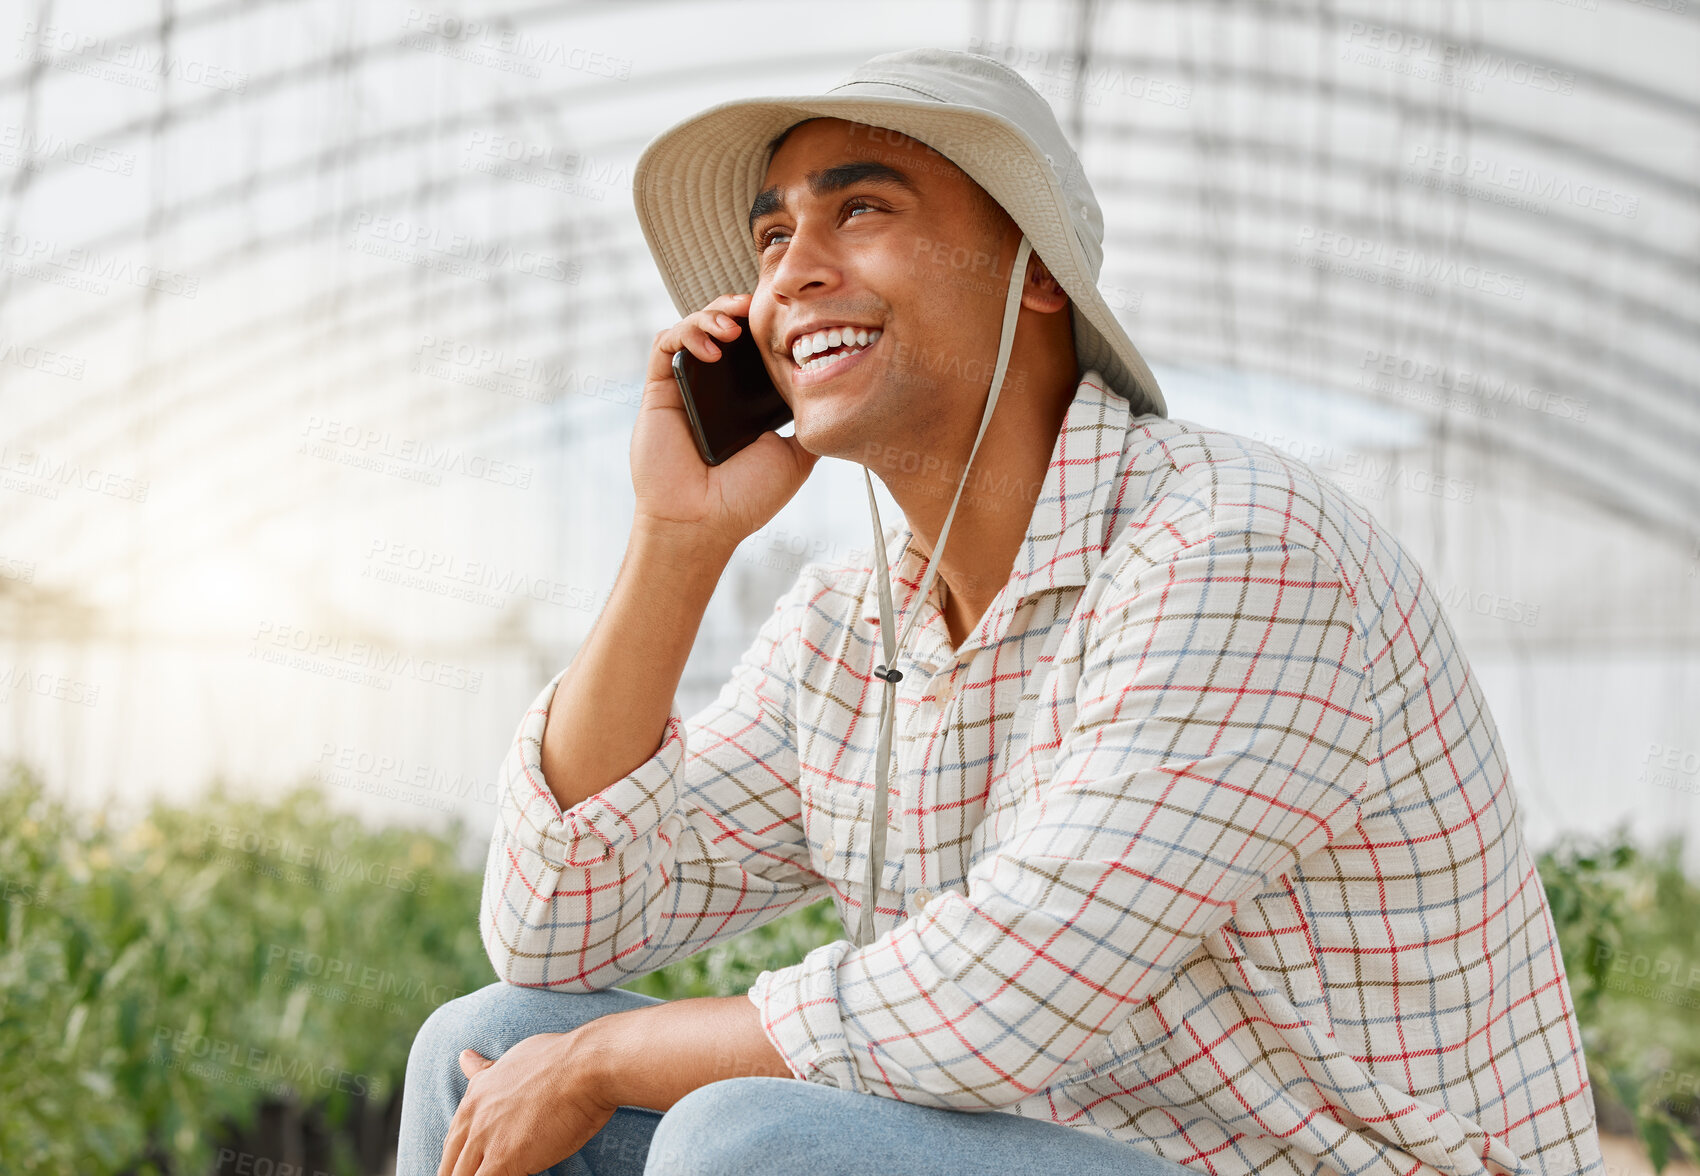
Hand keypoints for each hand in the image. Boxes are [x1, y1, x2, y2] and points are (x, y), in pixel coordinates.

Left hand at [437, 1031, 614, 1175]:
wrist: (586, 1065)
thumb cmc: (562, 1059)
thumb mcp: (513, 1058)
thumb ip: (486, 1069)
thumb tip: (464, 1057)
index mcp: (474, 1096)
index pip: (453, 1143)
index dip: (464, 1160)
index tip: (478, 1166)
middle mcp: (472, 1117)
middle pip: (451, 1165)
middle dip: (464, 1174)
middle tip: (488, 1172)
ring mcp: (485, 1139)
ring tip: (503, 1175)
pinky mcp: (503, 1159)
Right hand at [632, 291, 818, 556]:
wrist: (704, 522)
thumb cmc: (746, 498)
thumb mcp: (796, 456)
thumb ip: (809, 424)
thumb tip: (838, 398)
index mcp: (744, 400)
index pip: (754, 347)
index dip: (769, 325)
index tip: (791, 315)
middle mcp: (715, 388)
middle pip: (725, 328)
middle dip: (741, 308)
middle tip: (759, 304)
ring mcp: (687, 386)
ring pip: (695, 327)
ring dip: (714, 314)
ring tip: (734, 324)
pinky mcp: (660, 390)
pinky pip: (667, 344)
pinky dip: (689, 332)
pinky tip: (714, 345)